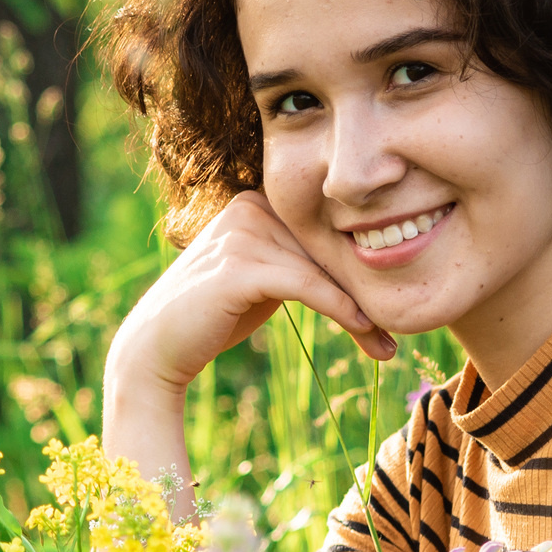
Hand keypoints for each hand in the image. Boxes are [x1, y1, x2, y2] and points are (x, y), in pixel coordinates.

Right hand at [108, 191, 394, 403]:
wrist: (156, 349)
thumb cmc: (213, 317)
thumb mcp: (263, 278)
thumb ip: (297, 260)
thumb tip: (358, 262)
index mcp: (256, 201)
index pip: (322, 231)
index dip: (356, 268)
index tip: (391, 306)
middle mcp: (248, 207)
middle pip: (325, 248)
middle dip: (362, 292)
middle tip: (395, 332)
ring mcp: (242, 233)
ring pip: (322, 269)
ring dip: (359, 309)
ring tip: (385, 343)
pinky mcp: (239, 266)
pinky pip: (306, 284)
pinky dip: (339, 307)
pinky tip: (363, 329)